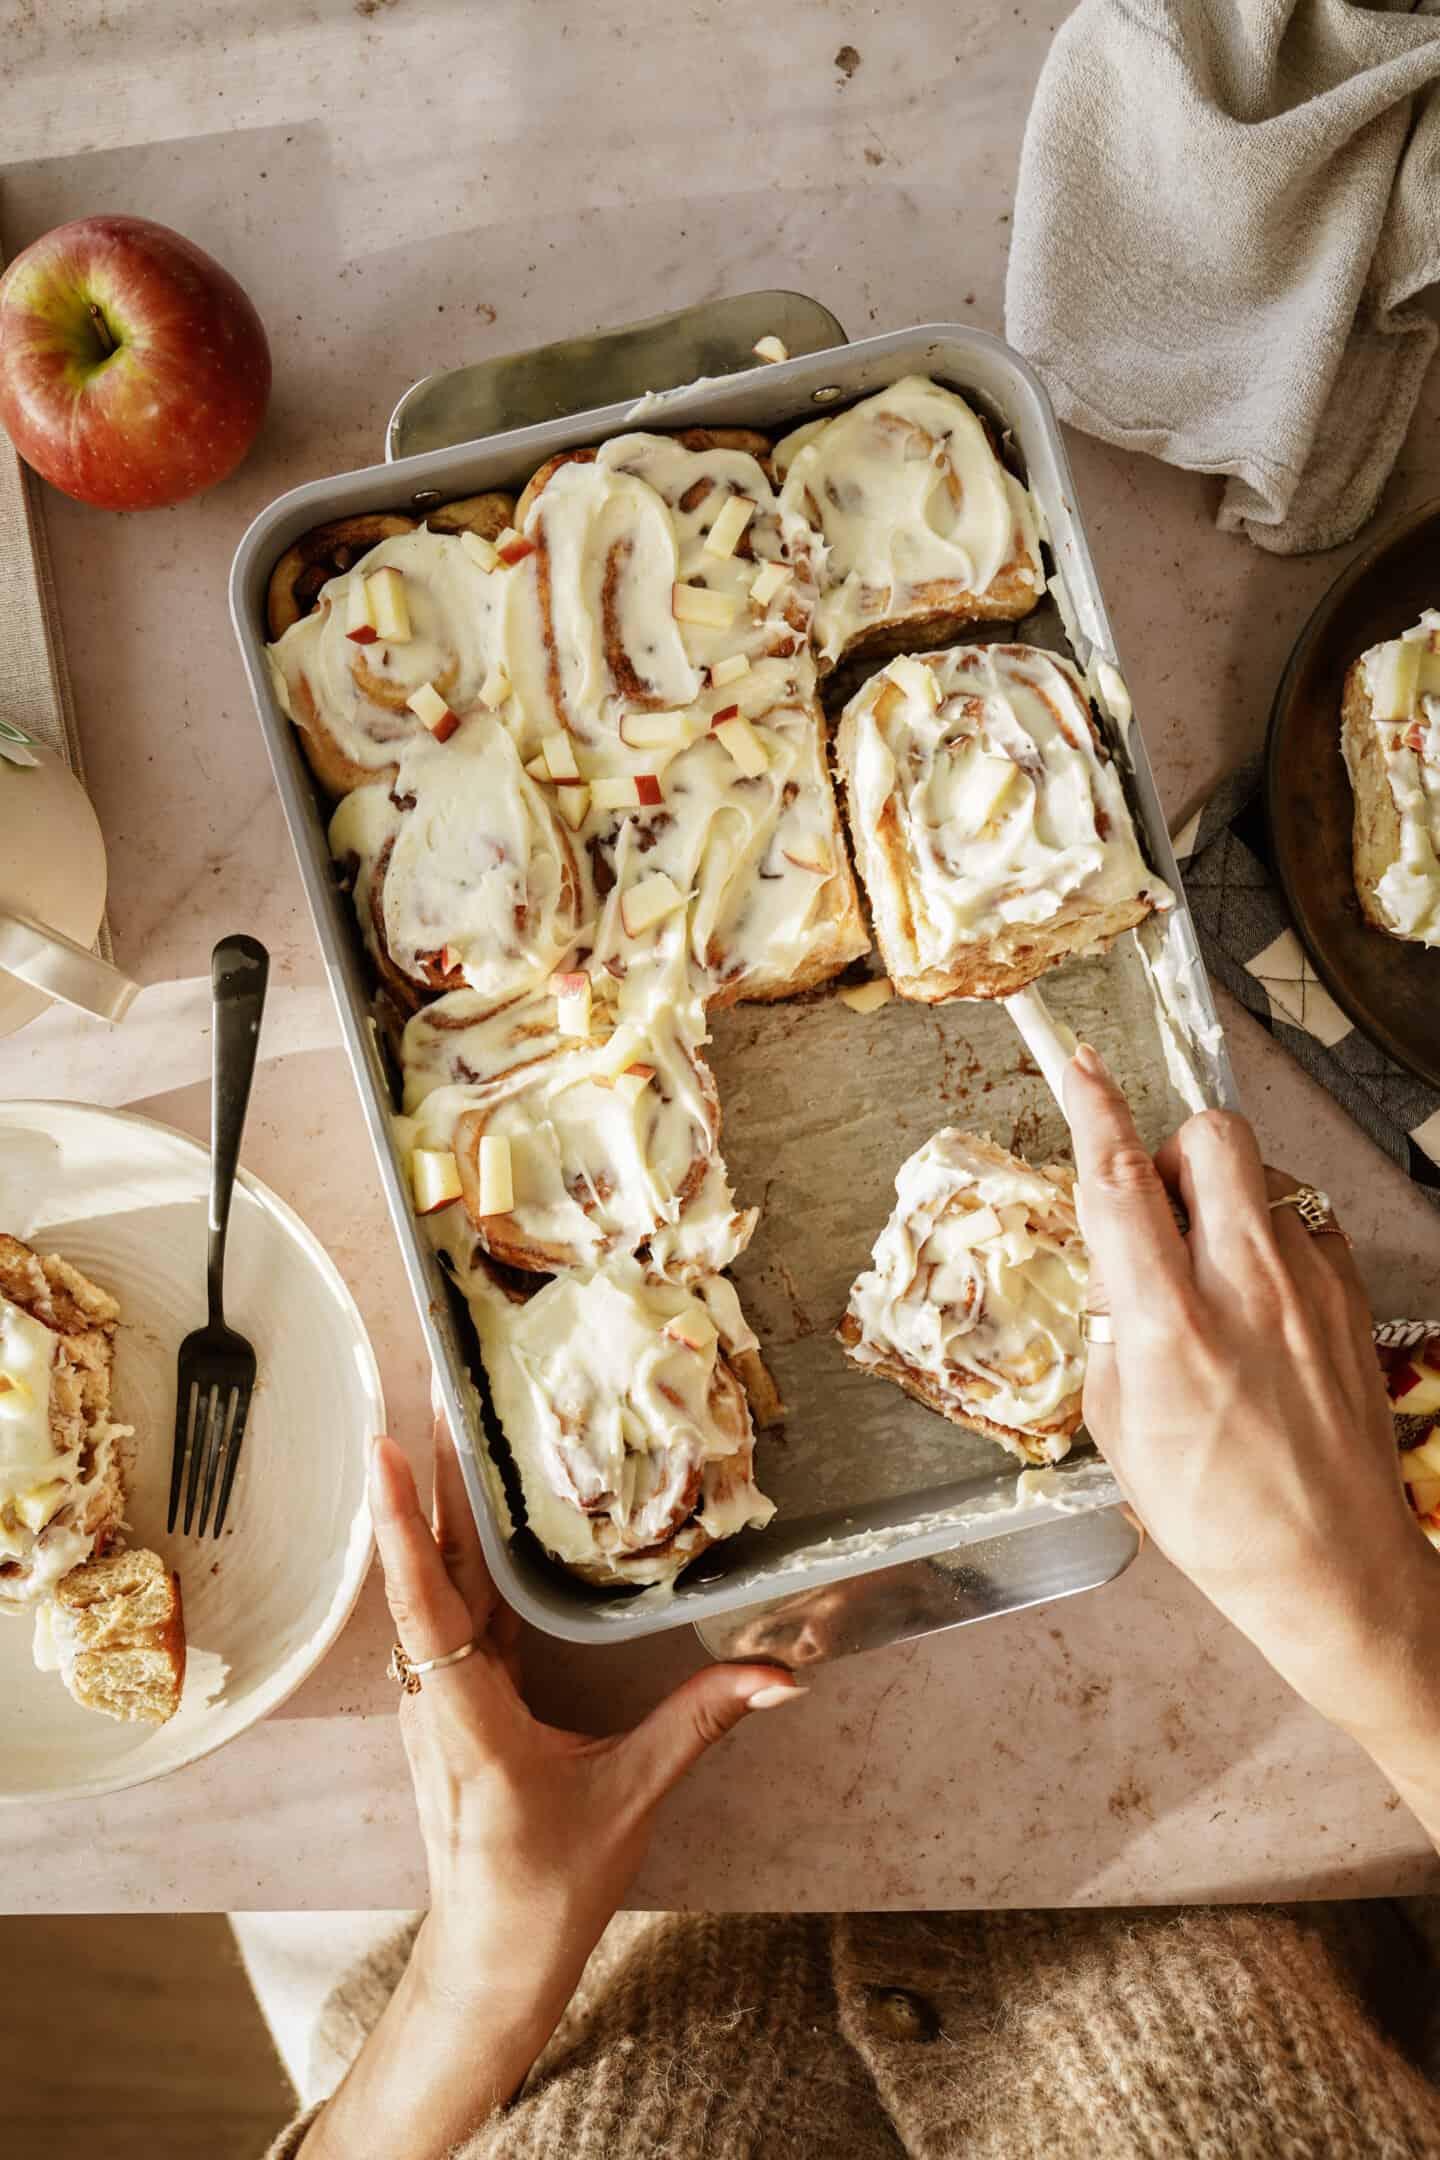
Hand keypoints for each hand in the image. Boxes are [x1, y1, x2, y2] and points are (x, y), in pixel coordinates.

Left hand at [370, 1425, 801, 2022]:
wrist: (491, 1962)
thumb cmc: (544, 1892)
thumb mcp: (629, 1803)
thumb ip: (699, 1727)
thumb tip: (780, 1675)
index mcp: (468, 1719)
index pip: (428, 1604)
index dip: (406, 1526)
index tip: (388, 1451)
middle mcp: (437, 1698)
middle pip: (428, 1569)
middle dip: (428, 1474)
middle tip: (435, 1384)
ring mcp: (438, 1700)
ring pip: (437, 1584)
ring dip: (440, 1504)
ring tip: (452, 1424)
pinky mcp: (455, 1703)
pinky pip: (453, 1612)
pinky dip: (460, 1552)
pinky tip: (479, 1513)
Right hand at [1063, 1045, 1436, 1753]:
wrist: (1331, 1567)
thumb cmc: (1216, 1515)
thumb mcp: (1119, 1426)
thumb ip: (1111, 1328)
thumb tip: (1115, 1268)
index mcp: (1171, 1323)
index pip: (1121, 1181)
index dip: (1093, 1109)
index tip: (1079, 1066)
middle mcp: (1246, 1288)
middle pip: (1211, 1139)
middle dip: (1173, 1148)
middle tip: (1157, 1204)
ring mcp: (1310, 1287)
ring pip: (1260, 1178)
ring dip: (1221, 1201)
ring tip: (1210, 1276)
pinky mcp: (1351, 1298)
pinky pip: (1303, 1223)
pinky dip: (1271, 1240)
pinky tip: (1259, 1300)